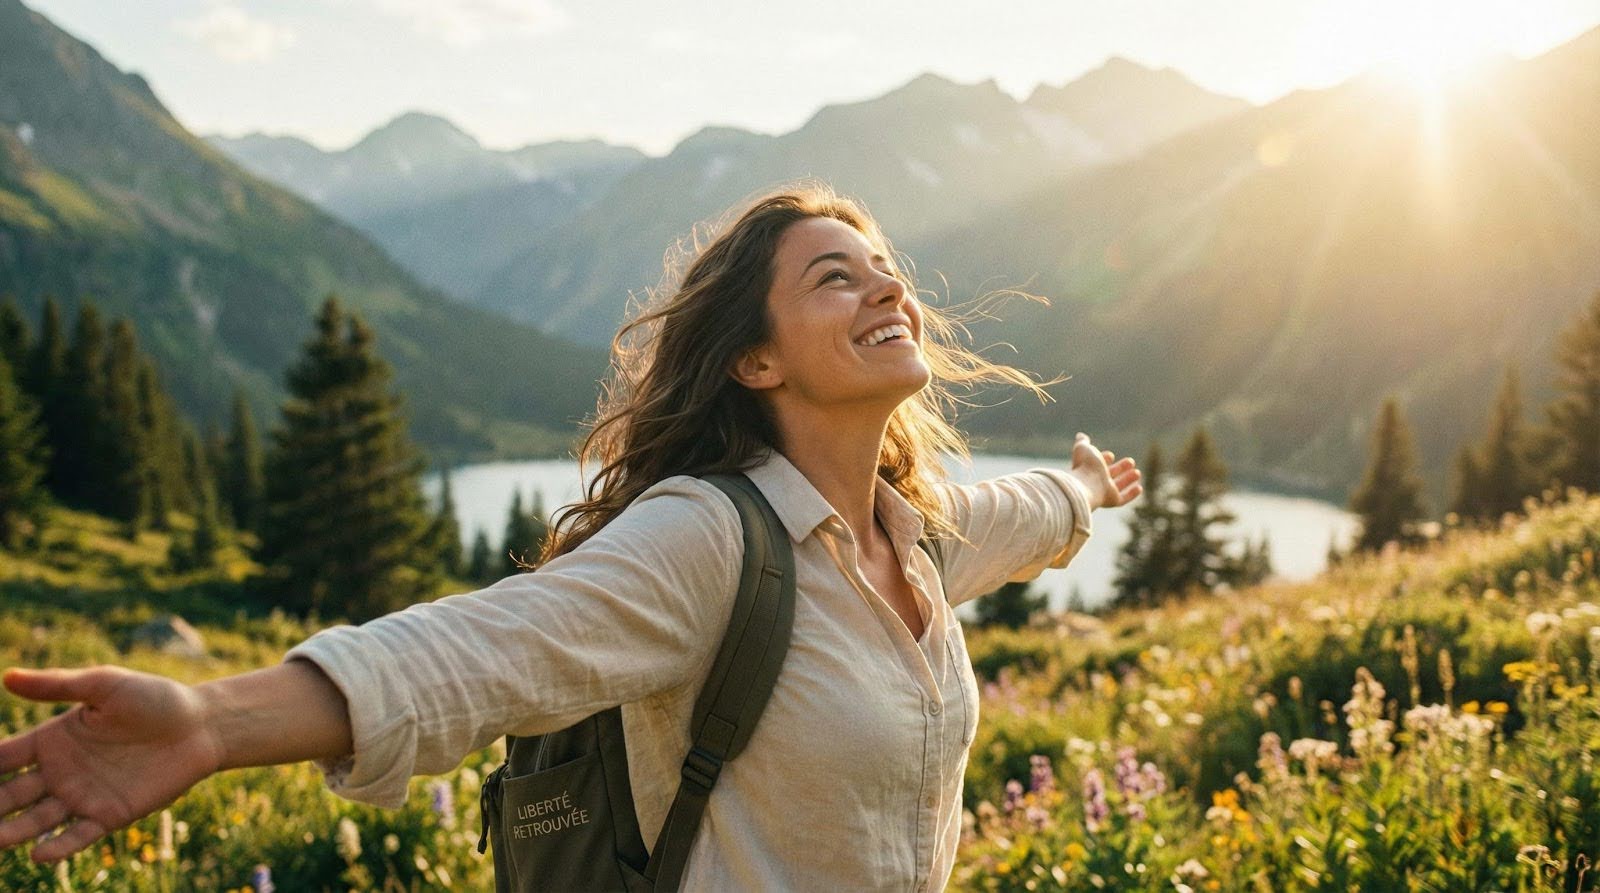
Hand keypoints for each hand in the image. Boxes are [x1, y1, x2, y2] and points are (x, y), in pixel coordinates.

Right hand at [0, 666, 223, 862]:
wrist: (203, 725)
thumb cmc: (155, 698)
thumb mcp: (106, 686)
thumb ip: (59, 685)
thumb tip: (8, 677)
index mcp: (54, 739)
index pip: (3, 759)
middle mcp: (61, 771)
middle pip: (11, 794)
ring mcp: (83, 795)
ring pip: (36, 820)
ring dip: (12, 832)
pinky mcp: (110, 814)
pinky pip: (77, 836)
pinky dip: (58, 846)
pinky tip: (40, 853)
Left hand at [1067, 432, 1142, 509]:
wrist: (1086, 484)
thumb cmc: (1084, 466)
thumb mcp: (1083, 448)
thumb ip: (1083, 442)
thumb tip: (1080, 435)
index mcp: (1088, 469)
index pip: (1098, 464)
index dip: (1104, 459)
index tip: (1110, 455)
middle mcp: (1096, 481)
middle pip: (1110, 475)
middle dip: (1120, 468)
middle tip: (1131, 461)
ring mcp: (1104, 492)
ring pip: (1117, 486)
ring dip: (1128, 479)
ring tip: (1137, 472)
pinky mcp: (1112, 500)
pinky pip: (1123, 499)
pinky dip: (1131, 494)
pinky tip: (1139, 488)